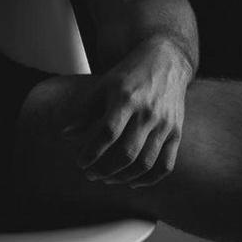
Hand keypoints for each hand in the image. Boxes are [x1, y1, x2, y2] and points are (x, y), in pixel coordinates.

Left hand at [61, 39, 191, 187]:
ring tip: (107, 179)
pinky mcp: (176, 132)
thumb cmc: (129, 74)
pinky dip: (149, 179)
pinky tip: (132, 181)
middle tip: (90, 175)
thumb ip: (85, 112)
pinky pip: (166, 164)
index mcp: (125, 99)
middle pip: (126, 152)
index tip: (80, 163)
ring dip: (123, 177)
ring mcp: (164, 124)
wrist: (166, 60)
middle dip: (105, 169)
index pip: (107, 133)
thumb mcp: (103, 87)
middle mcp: (147, 113)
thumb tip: (64, 135)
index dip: (92, 152)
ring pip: (145, 162)